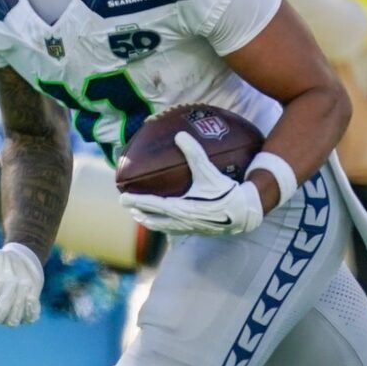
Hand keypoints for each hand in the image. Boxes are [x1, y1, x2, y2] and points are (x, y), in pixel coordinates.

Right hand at [0, 234, 42, 325]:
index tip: (0, 279)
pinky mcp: (26, 316)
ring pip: (12, 320)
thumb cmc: (1, 263)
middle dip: (6, 301)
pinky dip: (30, 310)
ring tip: (24, 284)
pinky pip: (28, 319)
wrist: (22, 266)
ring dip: (19, 304)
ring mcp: (9, 316)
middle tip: (14, 282)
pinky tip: (32, 296)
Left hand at [119, 133, 263, 236]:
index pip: (151, 205)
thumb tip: (180, 135)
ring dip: (149, 221)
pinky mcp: (197, 231)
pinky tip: (164, 223)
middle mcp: (181, 221)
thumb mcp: (209, 171)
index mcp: (181, 208)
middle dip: (138, 212)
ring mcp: (188, 228)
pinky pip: (174, 230)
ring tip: (140, 216)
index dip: (136, 201)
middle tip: (127, 206)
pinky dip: (163, 226)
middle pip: (152, 219)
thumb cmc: (226, 191)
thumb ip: (194, 152)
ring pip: (162, 227)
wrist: (244, 212)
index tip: (122, 198)